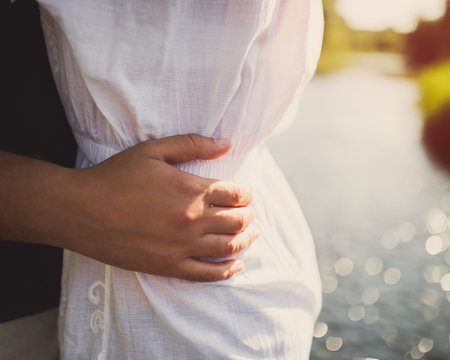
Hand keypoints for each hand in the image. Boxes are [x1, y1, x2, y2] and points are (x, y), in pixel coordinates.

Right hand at [0, 134, 256, 281]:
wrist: (80, 210)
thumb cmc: (115, 176)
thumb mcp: (153, 150)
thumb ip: (193, 144)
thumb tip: (227, 143)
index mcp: (190, 189)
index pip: (237, 194)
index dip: (246, 194)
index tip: (245, 195)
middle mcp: (192, 219)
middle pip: (238, 221)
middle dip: (249, 216)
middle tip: (249, 214)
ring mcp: (181, 246)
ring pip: (229, 247)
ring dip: (246, 240)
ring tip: (251, 235)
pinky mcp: (168, 266)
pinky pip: (207, 274)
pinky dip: (227, 271)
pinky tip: (236, 265)